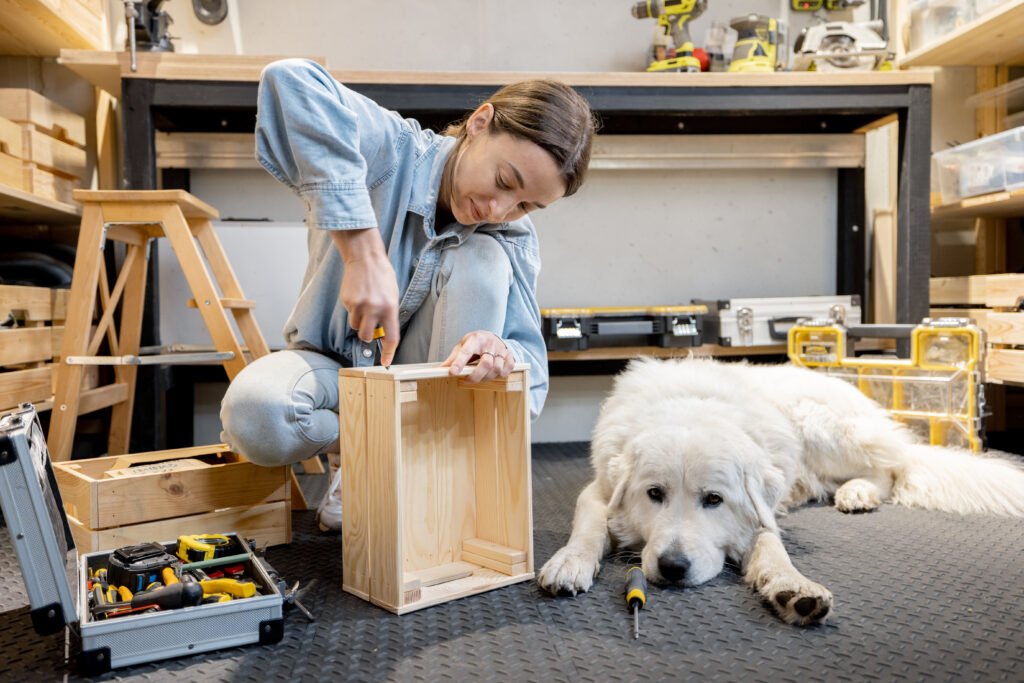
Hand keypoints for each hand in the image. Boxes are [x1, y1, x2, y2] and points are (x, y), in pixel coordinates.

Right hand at [332, 229, 399, 365]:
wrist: (366, 257)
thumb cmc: (382, 276)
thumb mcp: (393, 295)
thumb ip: (389, 314)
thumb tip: (383, 333)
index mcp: (389, 308)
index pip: (391, 337)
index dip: (388, 352)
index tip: (385, 362)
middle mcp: (374, 308)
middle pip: (366, 337)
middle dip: (367, 334)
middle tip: (370, 324)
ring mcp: (359, 305)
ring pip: (356, 327)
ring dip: (360, 321)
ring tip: (365, 305)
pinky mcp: (347, 300)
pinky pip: (350, 313)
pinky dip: (353, 309)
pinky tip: (359, 295)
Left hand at [440, 331, 514, 383]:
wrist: (491, 337)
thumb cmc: (474, 343)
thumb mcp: (462, 346)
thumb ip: (452, 358)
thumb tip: (440, 369)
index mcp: (475, 339)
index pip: (467, 352)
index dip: (460, 363)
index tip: (453, 373)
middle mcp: (490, 343)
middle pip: (486, 363)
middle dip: (476, 376)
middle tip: (467, 381)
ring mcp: (501, 349)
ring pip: (497, 368)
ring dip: (487, 377)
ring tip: (480, 377)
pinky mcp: (509, 356)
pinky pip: (507, 370)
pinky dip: (499, 375)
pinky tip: (492, 374)